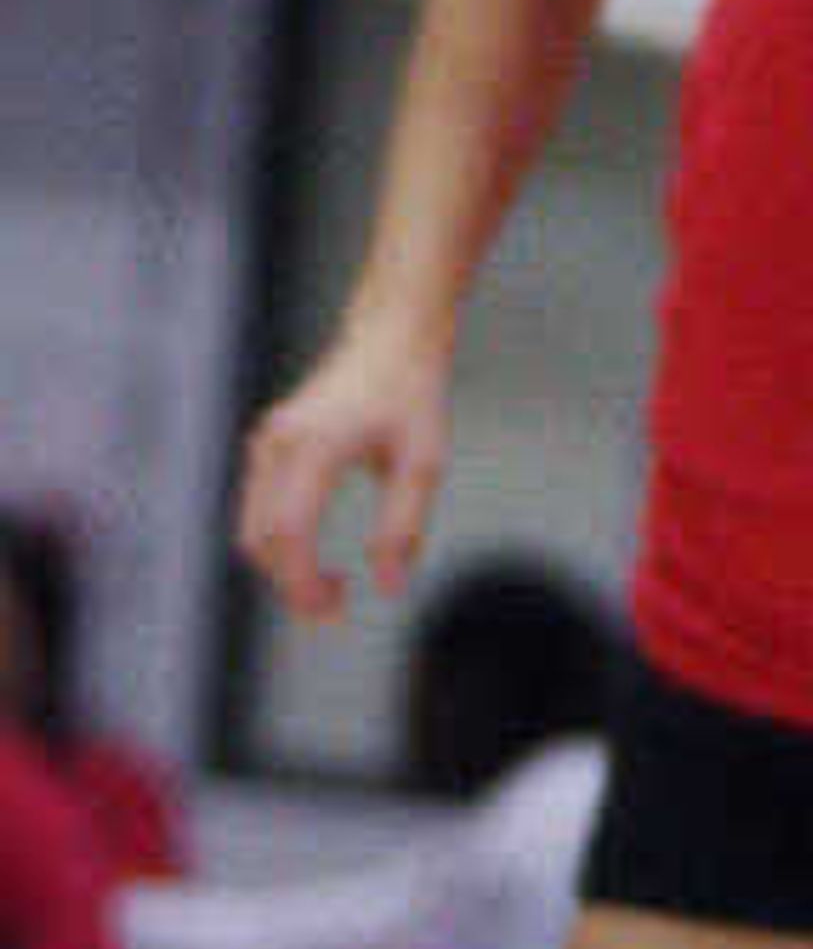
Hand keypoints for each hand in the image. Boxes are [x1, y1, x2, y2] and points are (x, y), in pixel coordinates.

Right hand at [238, 329, 448, 622]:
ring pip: (252, 528)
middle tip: (336, 610)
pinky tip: (316, 560)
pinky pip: (258, 510)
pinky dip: (279, 544)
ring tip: (333, 587)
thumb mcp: (423, 464)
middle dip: (290, 584)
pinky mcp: (267, 447)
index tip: (334, 610)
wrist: (389, 338)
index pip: (290, 532)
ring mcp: (266, 443)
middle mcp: (278, 443)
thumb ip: (403, 527)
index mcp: (315, 445)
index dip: (303, 582)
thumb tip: (389, 586)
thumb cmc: (411, 397)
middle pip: (261, 538)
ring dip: (282, 567)